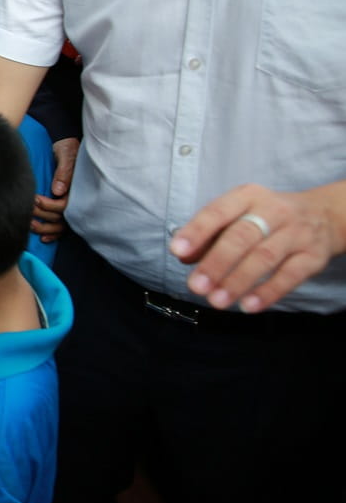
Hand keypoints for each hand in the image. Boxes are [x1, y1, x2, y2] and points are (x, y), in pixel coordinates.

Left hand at [32, 137, 78, 242]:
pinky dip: (53, 234)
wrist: (66, 143)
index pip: (64, 206)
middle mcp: (77, 199)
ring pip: (61, 225)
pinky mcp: (66, 207)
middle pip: (61, 217)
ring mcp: (73, 205)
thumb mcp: (66, 154)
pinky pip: (63, 226)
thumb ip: (63, 171)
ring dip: (45, 229)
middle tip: (26, 208)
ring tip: (30, 225)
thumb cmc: (67, 147)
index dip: (48, 205)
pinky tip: (43, 238)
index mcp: (79, 189)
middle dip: (42, 215)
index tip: (34, 199)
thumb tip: (58, 191)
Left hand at [171, 182, 345, 312]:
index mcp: (248, 196)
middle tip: (196, 286)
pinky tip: (248, 305)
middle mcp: (274, 211)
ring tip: (216, 301)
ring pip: (264, 258)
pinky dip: (267, 292)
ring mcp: (296, 233)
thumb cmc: (266, 218)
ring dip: (237, 281)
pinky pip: (290, 276)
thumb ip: (209, 235)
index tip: (177, 250)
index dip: (197, 231)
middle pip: (241, 237)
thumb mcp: (238, 216)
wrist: (324, 214)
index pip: (218, 211)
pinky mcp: (314, 256)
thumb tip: (184, 257)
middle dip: (216, 263)